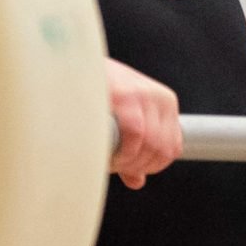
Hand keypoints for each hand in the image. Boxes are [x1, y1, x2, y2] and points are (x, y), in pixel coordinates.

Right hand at [107, 59, 181, 188]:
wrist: (74, 64)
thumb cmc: (96, 93)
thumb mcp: (123, 119)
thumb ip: (133, 149)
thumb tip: (137, 181)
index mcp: (166, 103)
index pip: (172, 149)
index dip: (150, 166)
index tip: (128, 169)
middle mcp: (161, 98)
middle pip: (162, 151)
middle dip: (137, 166)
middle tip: (113, 165)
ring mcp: (145, 94)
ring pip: (150, 146)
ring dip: (128, 162)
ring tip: (108, 159)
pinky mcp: (126, 94)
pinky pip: (136, 135)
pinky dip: (124, 151)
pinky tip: (110, 154)